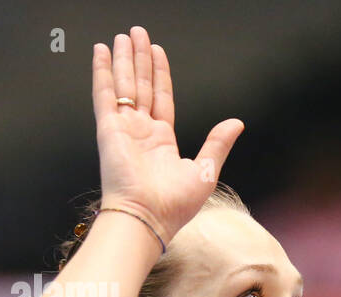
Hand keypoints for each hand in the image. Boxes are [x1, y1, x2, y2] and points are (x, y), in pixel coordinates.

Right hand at [92, 26, 243, 244]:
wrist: (148, 218)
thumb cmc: (175, 205)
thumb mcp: (206, 170)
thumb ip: (218, 143)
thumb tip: (237, 123)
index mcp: (162, 142)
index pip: (161, 99)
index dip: (159, 74)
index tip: (158, 53)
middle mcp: (141, 133)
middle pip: (141, 86)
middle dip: (140, 59)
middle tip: (138, 33)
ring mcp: (123, 129)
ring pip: (124, 85)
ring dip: (124, 59)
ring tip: (124, 36)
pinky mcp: (109, 129)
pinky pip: (104, 94)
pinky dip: (103, 72)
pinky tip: (103, 52)